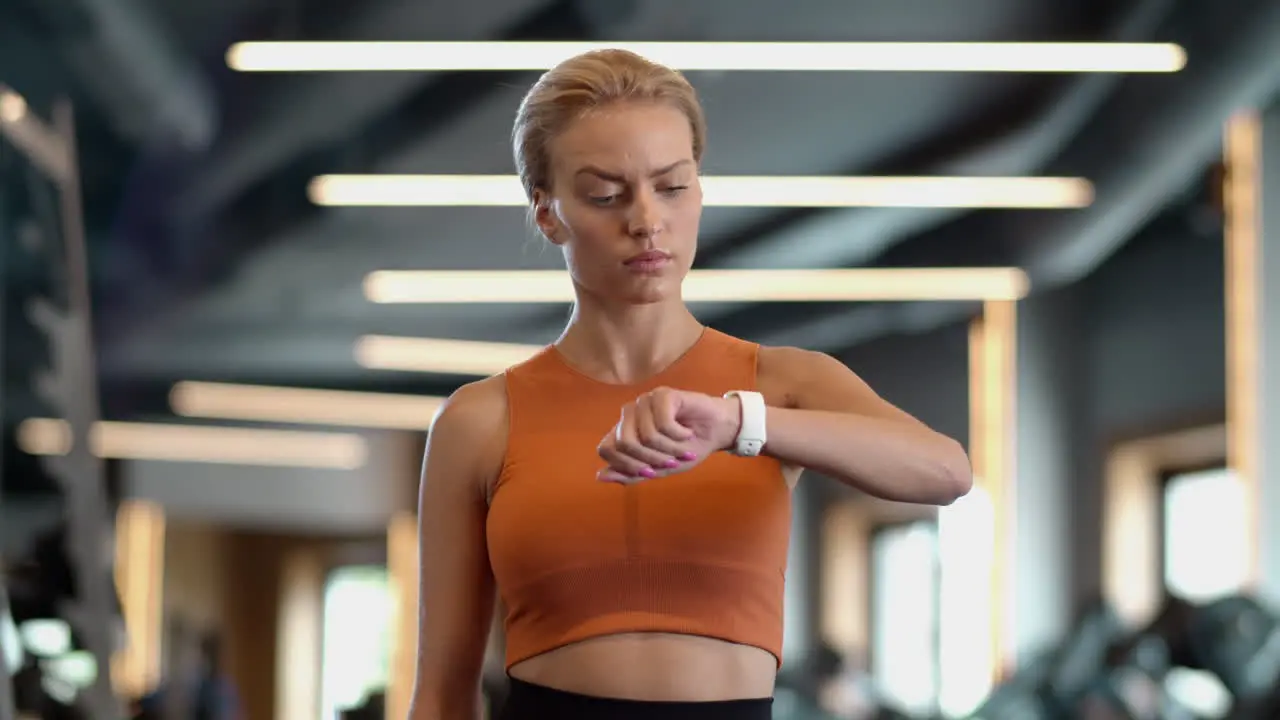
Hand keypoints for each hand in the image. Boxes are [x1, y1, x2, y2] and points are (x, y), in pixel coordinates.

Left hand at [597, 386, 741, 482]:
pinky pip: (663, 424)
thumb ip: (631, 475)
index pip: (606, 448)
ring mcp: (645, 402)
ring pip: (646, 435)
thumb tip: (600, 476)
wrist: (717, 433)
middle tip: (671, 461)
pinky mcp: (663, 394)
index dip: (626, 465)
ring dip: (669, 449)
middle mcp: (630, 414)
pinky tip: (687, 432)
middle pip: (625, 443)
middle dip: (651, 459)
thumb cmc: (687, 449)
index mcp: (624, 431)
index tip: (651, 472)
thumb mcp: (660, 470)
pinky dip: (678, 435)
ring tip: (683, 447)